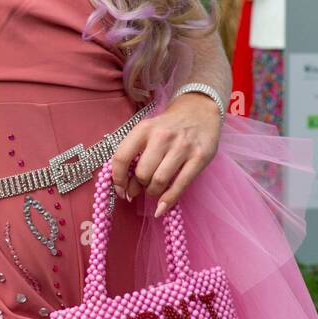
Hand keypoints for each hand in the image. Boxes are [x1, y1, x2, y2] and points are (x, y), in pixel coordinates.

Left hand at [110, 95, 221, 217]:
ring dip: (153, 192)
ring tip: (154, 190)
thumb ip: (134, 153)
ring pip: (159, 181)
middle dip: (139, 186)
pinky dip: (168, 201)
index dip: (118, 179)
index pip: (121, 158)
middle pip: (142, 173)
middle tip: (142, 187)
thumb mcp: (147, 131)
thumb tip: (126, 188)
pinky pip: (180, 185)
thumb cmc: (168, 126)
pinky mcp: (199, 158)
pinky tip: (161, 208)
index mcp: (144, 129)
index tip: (121, 190)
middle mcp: (162, 137)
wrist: (199, 111)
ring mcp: (182, 147)